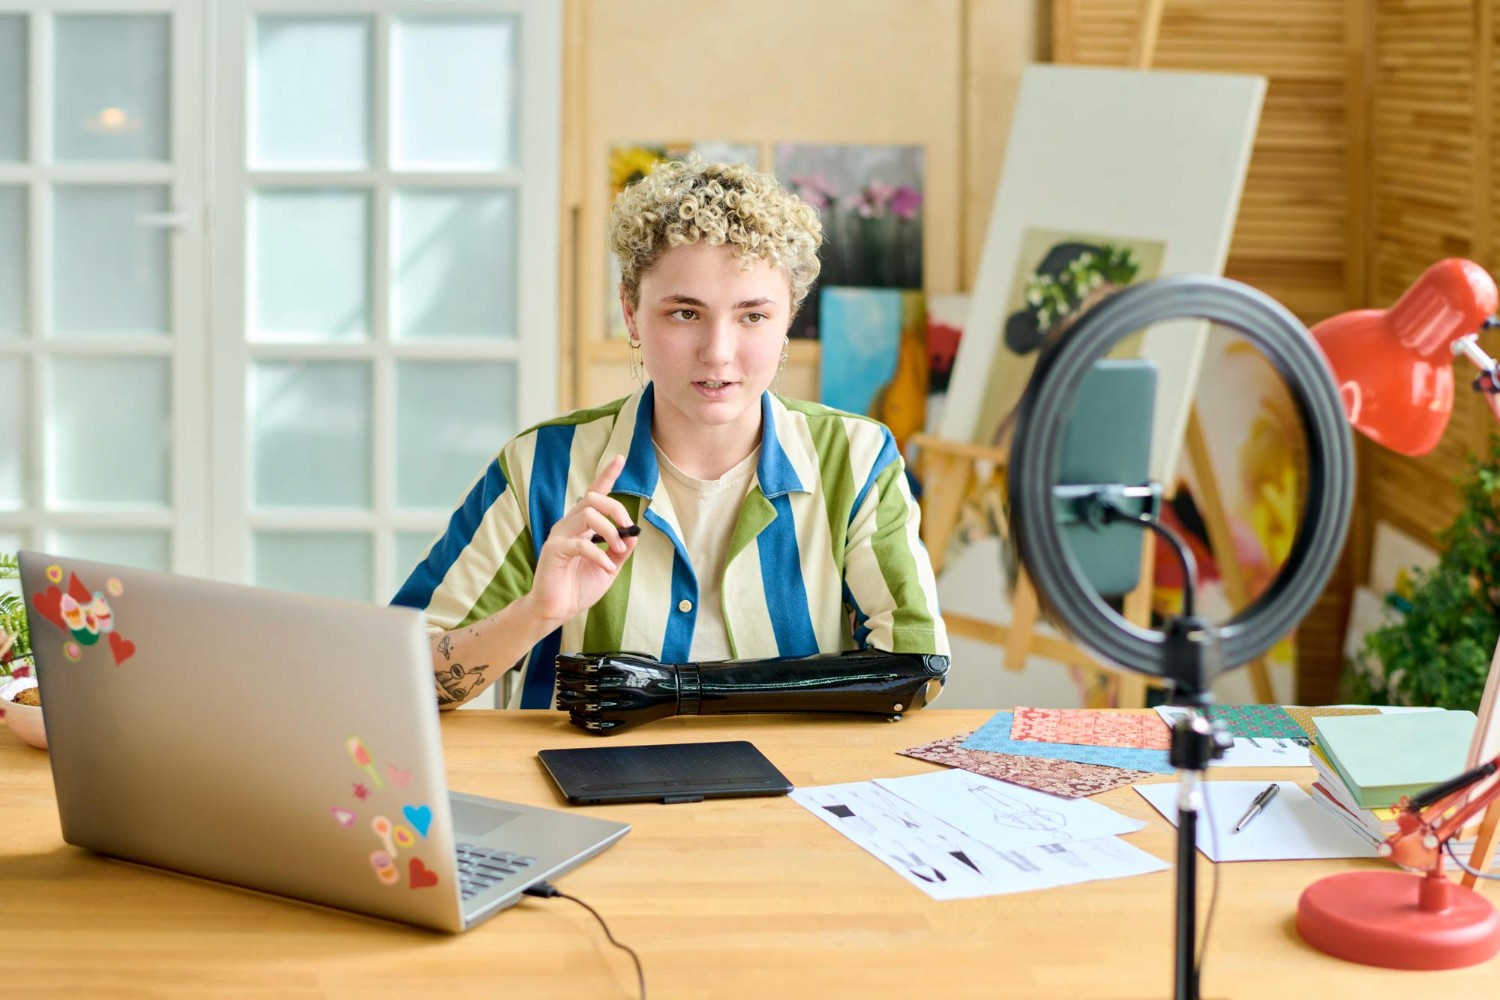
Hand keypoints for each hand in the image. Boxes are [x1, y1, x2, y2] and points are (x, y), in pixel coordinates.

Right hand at [528, 455, 638, 624]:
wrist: (556, 610)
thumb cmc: (579, 587)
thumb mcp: (609, 567)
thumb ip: (620, 550)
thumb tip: (635, 534)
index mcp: (580, 525)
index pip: (593, 493)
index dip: (607, 475)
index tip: (620, 458)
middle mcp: (568, 525)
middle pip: (593, 499)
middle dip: (616, 510)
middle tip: (627, 531)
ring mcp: (558, 536)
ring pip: (587, 515)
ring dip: (610, 532)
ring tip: (618, 552)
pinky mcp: (553, 551)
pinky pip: (581, 544)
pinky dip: (600, 555)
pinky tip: (607, 567)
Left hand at [555, 652, 682, 733]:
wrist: (671, 690)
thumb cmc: (645, 672)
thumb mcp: (624, 659)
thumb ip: (598, 660)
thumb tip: (570, 659)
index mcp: (620, 668)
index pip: (582, 667)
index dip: (566, 666)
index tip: (558, 664)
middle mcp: (620, 688)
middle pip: (582, 687)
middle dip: (565, 684)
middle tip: (560, 683)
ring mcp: (622, 708)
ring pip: (585, 708)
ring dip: (569, 704)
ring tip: (562, 700)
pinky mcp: (624, 725)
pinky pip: (596, 726)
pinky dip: (581, 722)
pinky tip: (574, 716)